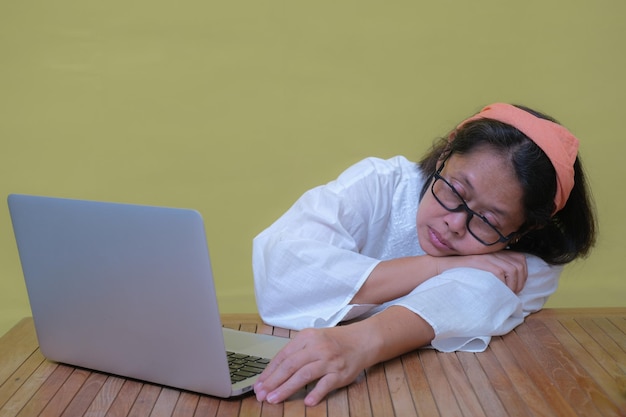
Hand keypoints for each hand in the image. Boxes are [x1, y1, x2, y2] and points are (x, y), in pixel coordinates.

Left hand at [254, 325, 372, 405]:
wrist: (362, 340)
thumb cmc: (334, 342)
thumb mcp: (313, 339)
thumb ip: (296, 352)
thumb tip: (274, 372)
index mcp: (307, 337)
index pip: (283, 356)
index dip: (269, 372)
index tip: (259, 384)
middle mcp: (317, 347)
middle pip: (290, 366)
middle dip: (273, 382)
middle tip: (262, 395)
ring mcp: (329, 360)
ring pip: (304, 375)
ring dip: (287, 388)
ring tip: (274, 399)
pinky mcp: (340, 373)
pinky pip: (326, 384)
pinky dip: (316, 393)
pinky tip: (307, 402)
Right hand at [437, 250, 527, 292]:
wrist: (438, 267)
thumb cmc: (457, 272)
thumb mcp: (479, 269)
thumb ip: (492, 271)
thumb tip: (509, 286)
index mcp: (494, 253)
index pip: (521, 260)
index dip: (523, 275)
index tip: (517, 288)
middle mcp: (493, 252)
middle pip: (519, 265)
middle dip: (520, 282)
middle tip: (512, 294)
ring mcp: (486, 256)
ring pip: (512, 269)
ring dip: (512, 285)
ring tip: (505, 294)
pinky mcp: (480, 261)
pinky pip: (500, 272)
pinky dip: (502, 284)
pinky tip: (496, 291)